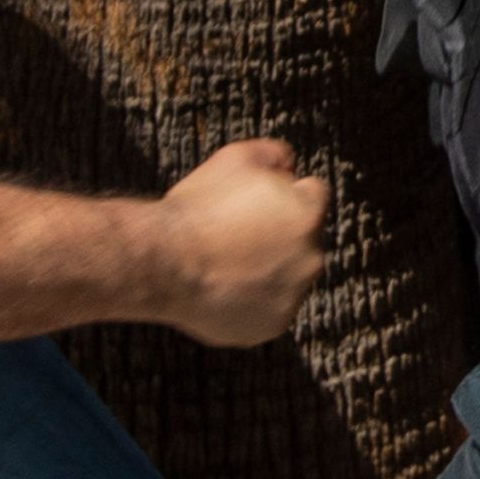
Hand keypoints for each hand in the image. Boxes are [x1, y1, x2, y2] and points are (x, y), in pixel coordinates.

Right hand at [141, 138, 330, 346]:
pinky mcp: (274, 325)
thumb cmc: (197, 209)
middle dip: (279, 236)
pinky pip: (270, 309)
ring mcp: (294, 295)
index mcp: (308, 214)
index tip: (257, 202)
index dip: (284, 195)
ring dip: (268, 270)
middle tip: (235, 235)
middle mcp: (312, 257)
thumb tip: (290, 163)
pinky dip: (253, 302)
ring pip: (288, 276)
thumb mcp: (234, 158)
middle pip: (304, 240)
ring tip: (224, 264)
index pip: (313, 196)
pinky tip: (222, 290)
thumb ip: (274, 153)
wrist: (166, 264)